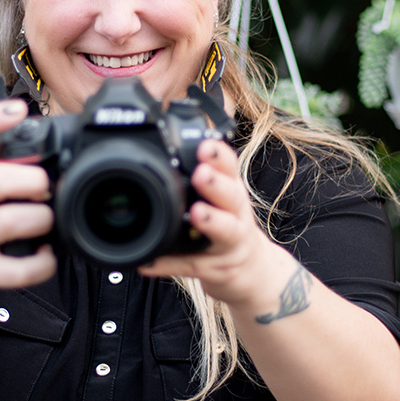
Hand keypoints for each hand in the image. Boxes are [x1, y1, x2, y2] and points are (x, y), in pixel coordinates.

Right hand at [0, 99, 56, 319]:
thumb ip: (7, 169)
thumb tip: (57, 154)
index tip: (18, 108)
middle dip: (30, 181)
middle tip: (44, 189)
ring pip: (7, 222)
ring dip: (39, 220)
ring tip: (45, 223)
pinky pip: (16, 269)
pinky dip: (41, 264)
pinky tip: (45, 256)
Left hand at [138, 137, 273, 305]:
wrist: (251, 271)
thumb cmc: (226, 223)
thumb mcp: (220, 193)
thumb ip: (203, 167)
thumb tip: (172, 129)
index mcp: (231, 189)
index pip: (230, 166)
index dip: (220, 154)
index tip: (206, 143)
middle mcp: (235, 213)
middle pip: (232, 195)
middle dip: (217, 183)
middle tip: (201, 173)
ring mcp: (229, 242)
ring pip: (224, 231)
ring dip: (210, 222)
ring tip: (195, 214)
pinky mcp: (216, 269)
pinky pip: (191, 267)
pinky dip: (169, 264)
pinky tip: (148, 262)